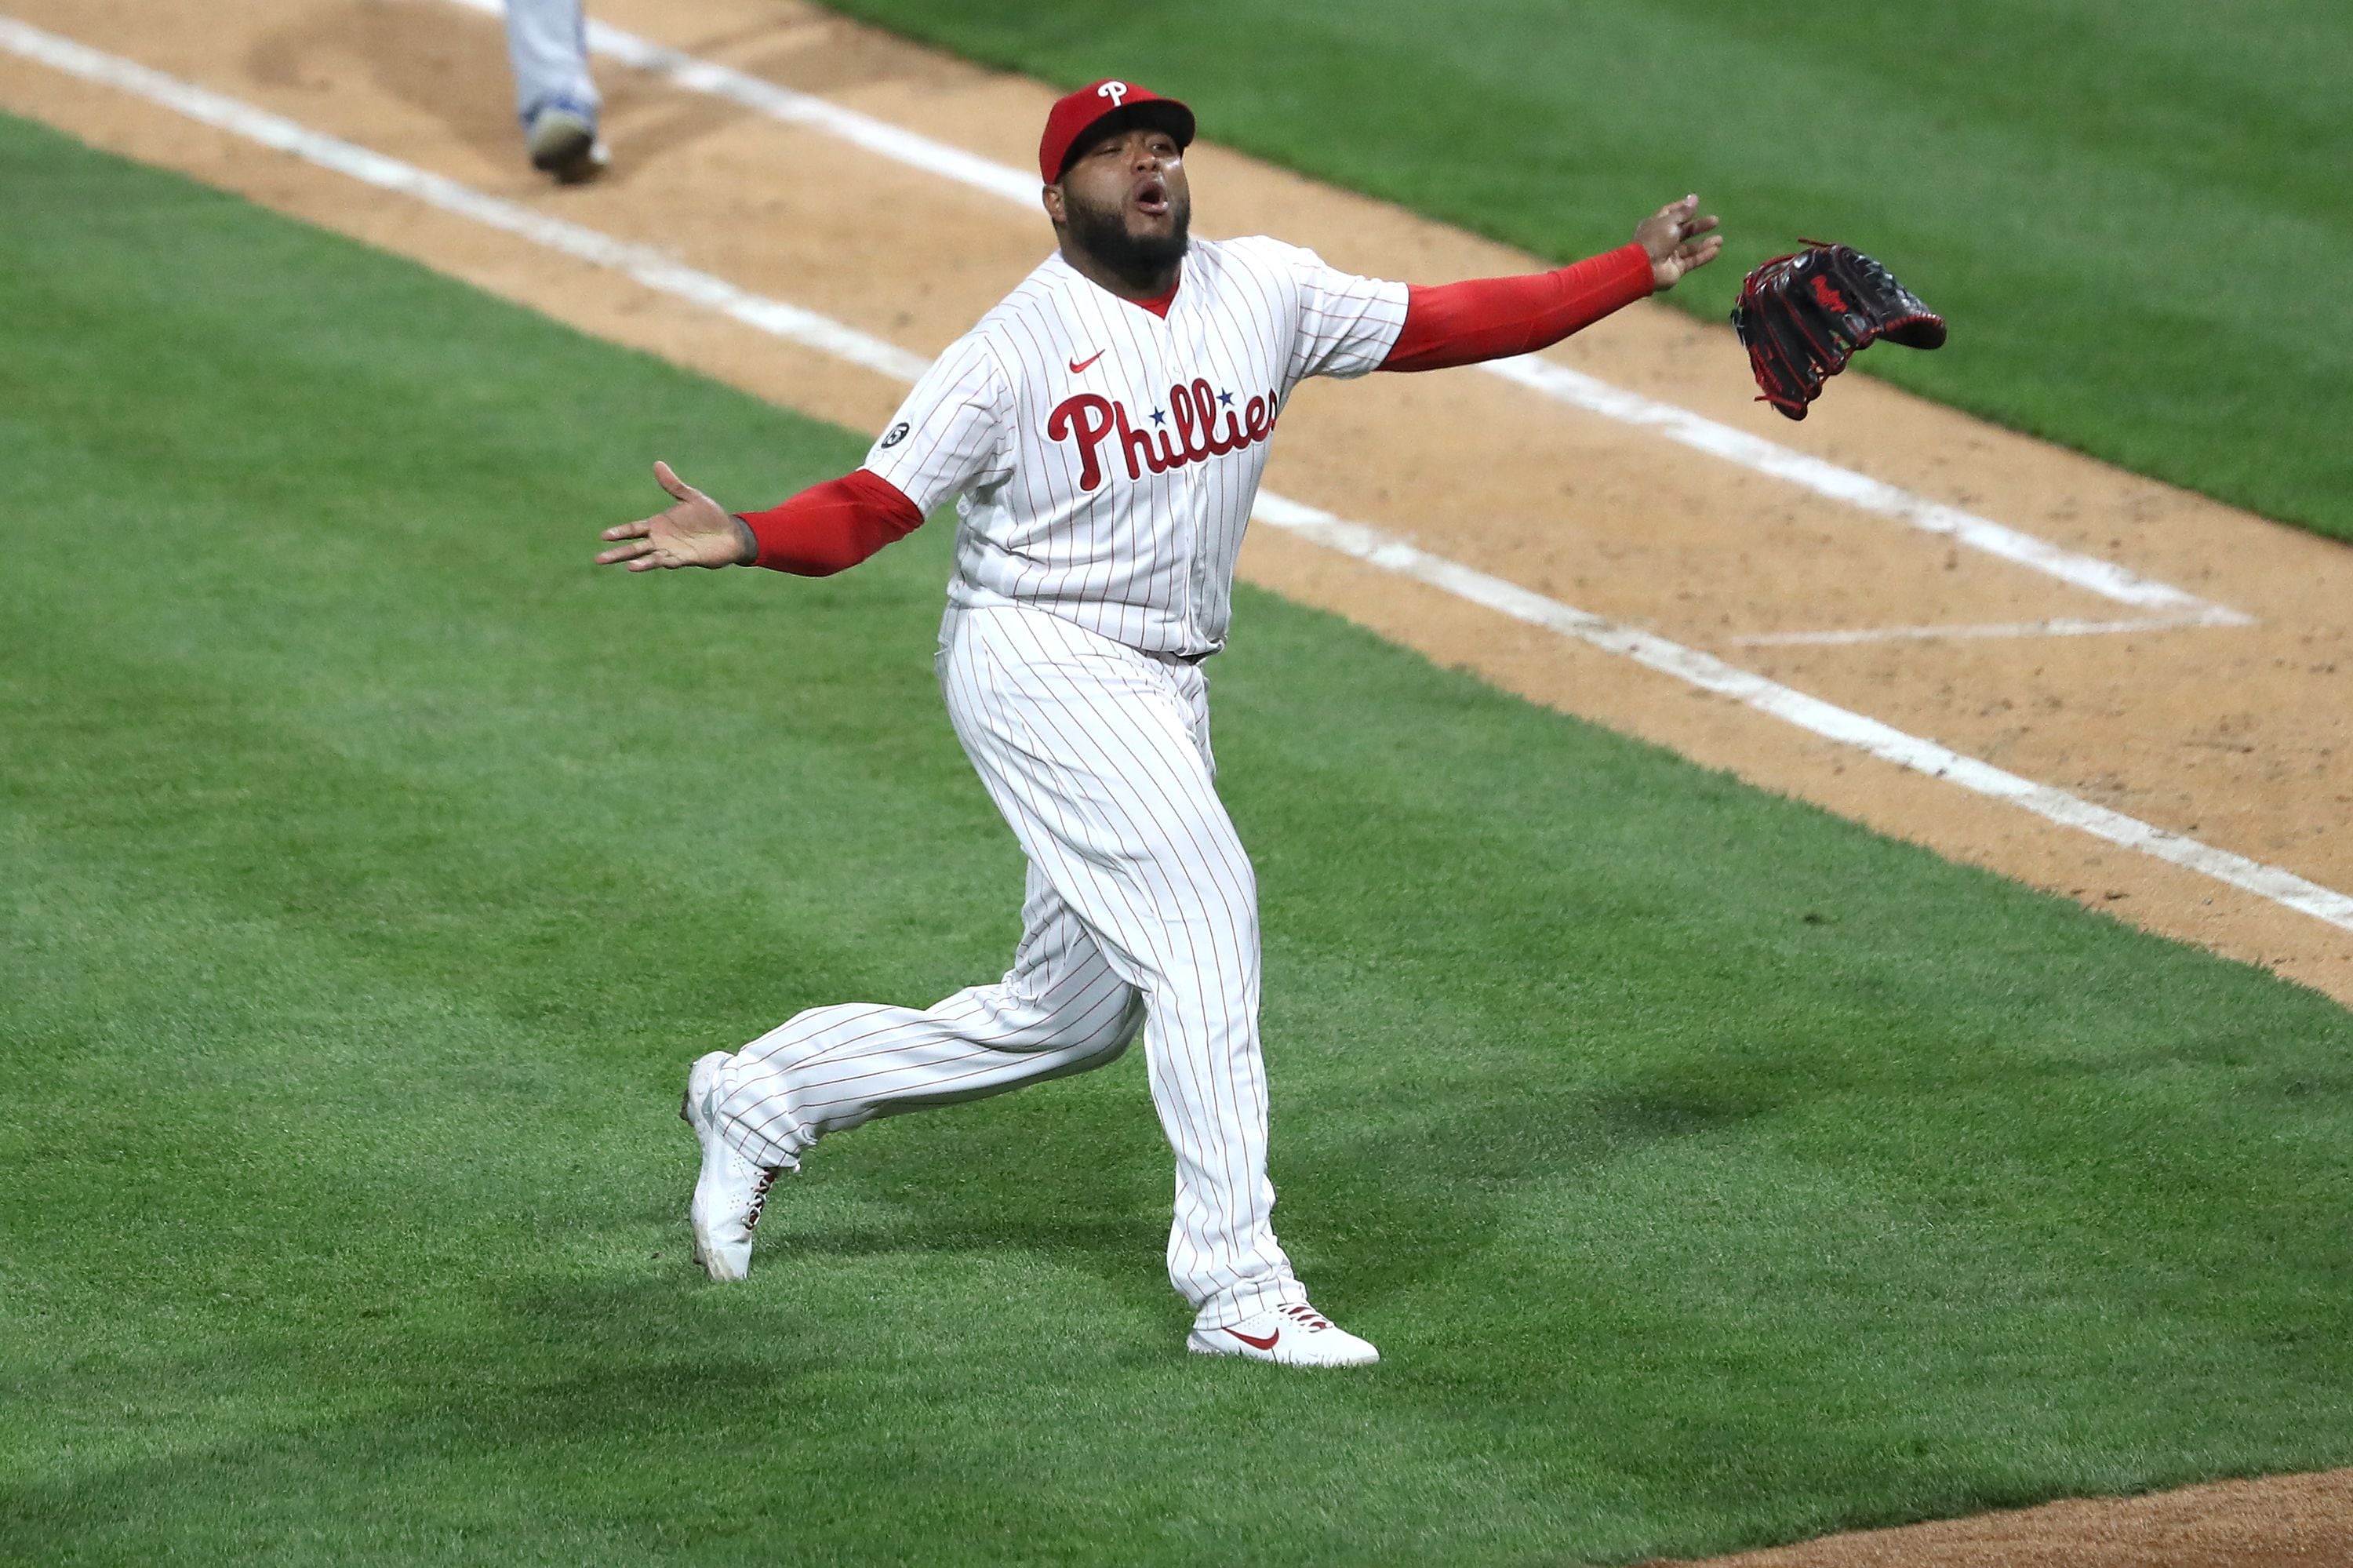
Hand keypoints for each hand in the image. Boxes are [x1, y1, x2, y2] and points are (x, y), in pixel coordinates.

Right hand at [595, 462, 753, 570]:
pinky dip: (662, 563)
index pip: (634, 529)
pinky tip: (656, 564)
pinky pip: (671, 562)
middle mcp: (661, 540)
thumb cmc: (710, 515)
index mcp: (658, 524)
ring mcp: (672, 551)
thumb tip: (657, 463)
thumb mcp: (691, 497)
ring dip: (639, 562)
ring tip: (627, 566)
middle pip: (635, 547)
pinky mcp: (686, 559)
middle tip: (598, 559)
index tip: (603, 536)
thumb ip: (673, 485)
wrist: (730, 533)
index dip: (619, 532)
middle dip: (617, 553)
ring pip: (650, 558)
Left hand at [1634, 194, 1722, 289]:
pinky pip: (1692, 261)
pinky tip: (1716, 250)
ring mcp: (1669, 255)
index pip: (1670, 213)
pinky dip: (1703, 256)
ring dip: (1704, 243)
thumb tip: (1694, 197)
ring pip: (1690, 248)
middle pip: (1683, 231)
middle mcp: (1662, 239)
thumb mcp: (1670, 222)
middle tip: (1715, 221)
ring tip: (1720, 240)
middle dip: (1698, 226)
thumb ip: (1684, 212)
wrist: (1646, 268)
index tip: (1696, 203)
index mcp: (1655, 225)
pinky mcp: (1676, 268)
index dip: (1683, 208)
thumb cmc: (1656, 240)